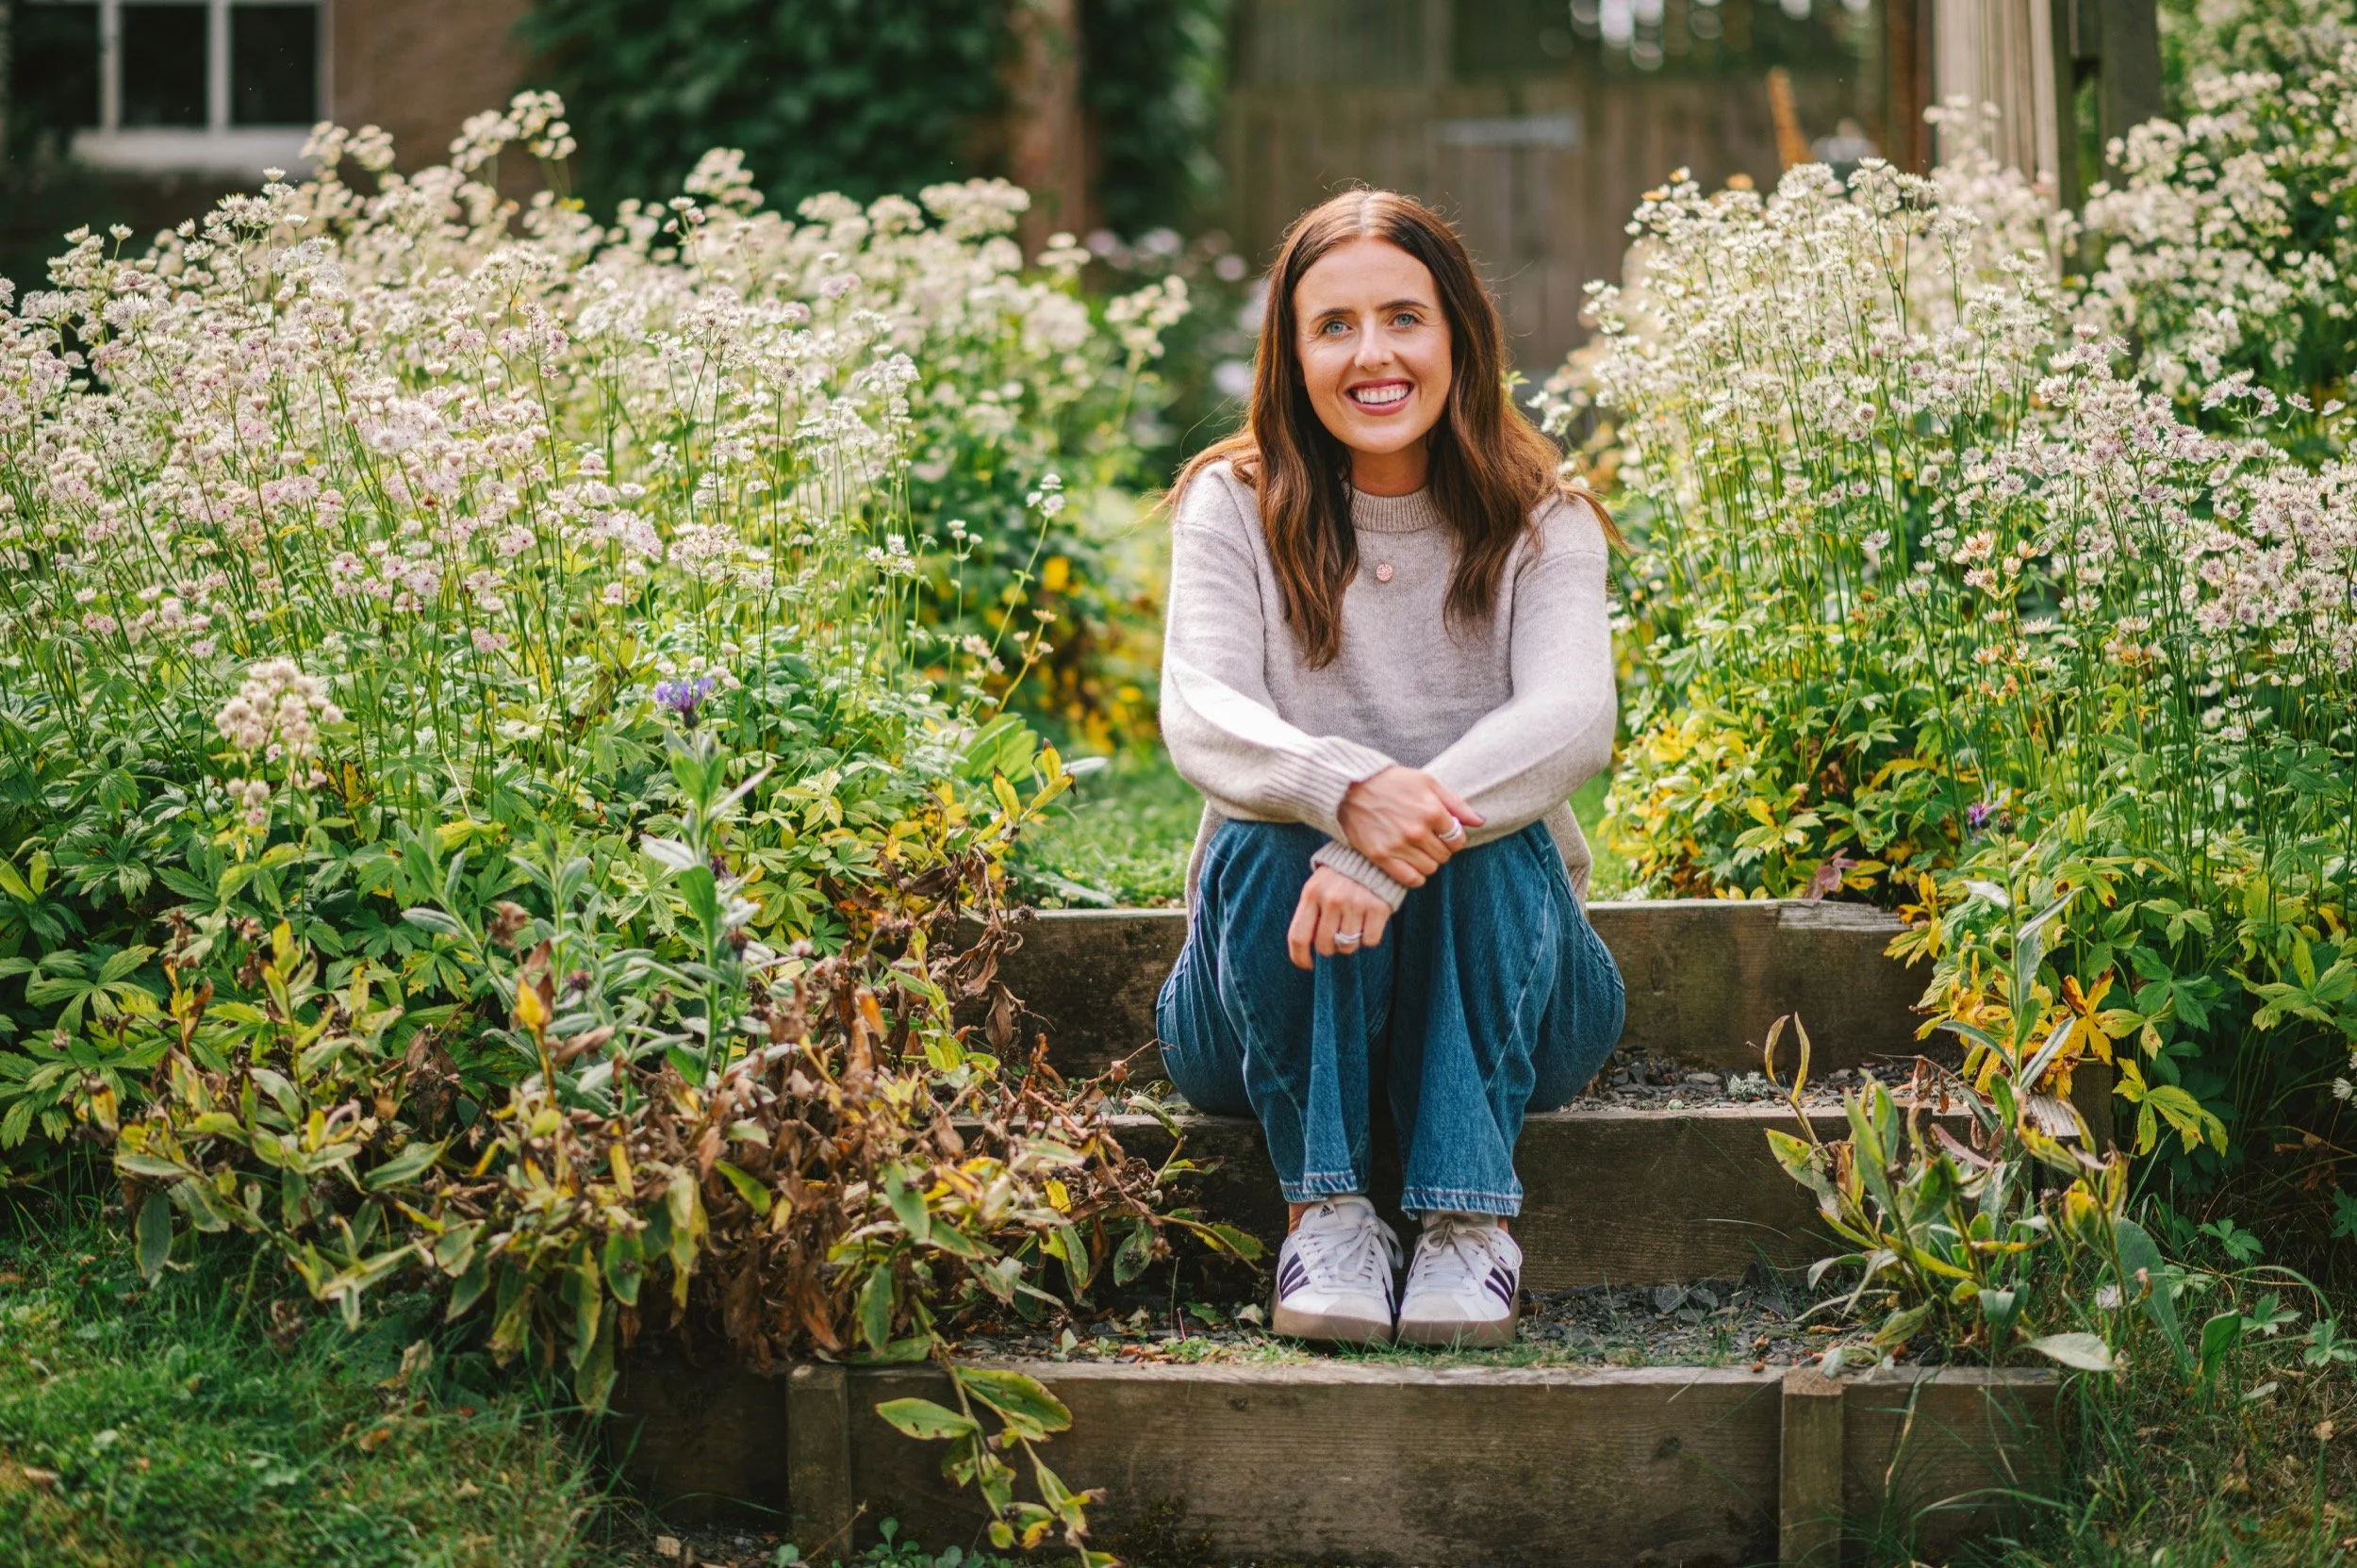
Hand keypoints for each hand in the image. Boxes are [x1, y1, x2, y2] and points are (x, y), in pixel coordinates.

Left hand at [1286, 866, 1392, 969]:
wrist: (1373, 855)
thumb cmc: (1341, 875)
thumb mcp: (1318, 885)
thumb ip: (1311, 912)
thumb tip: (1305, 947)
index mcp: (1311, 893)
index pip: (1298, 936)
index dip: (1300, 957)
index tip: (1307, 965)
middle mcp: (1331, 899)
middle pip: (1324, 946)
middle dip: (1330, 948)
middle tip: (1337, 936)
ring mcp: (1355, 903)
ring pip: (1347, 946)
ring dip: (1350, 942)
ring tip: (1354, 924)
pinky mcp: (1377, 908)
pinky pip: (1370, 941)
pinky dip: (1370, 937)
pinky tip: (1369, 921)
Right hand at [1336, 766, 1482, 887]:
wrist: (1350, 788)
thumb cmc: (1391, 782)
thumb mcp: (1427, 783)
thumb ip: (1456, 803)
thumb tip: (1480, 821)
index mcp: (1432, 811)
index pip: (1458, 839)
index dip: (1453, 837)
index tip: (1443, 833)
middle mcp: (1417, 831)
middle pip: (1445, 855)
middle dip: (1441, 849)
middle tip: (1428, 840)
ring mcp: (1399, 846)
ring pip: (1430, 868)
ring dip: (1428, 862)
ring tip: (1418, 850)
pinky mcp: (1382, 857)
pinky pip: (1411, 880)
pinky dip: (1416, 876)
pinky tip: (1411, 864)